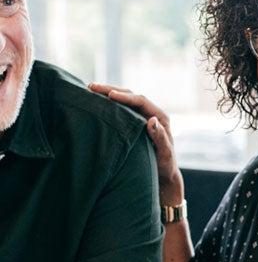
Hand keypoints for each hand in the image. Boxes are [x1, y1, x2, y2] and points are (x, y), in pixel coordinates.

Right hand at [89, 83, 182, 204]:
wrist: (163, 174)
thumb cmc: (165, 166)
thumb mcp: (164, 154)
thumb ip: (160, 138)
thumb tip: (152, 120)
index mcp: (160, 118)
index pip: (141, 101)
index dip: (125, 97)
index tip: (110, 95)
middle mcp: (151, 114)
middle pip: (131, 96)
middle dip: (111, 90)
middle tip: (91, 87)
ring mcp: (142, 118)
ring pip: (124, 102)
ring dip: (108, 94)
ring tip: (89, 90)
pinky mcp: (134, 124)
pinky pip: (120, 110)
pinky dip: (108, 105)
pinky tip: (94, 103)